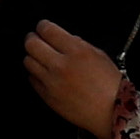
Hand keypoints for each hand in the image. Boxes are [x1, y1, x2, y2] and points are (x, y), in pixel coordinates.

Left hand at [20, 19, 132, 138]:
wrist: (111, 112)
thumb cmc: (110, 86)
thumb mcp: (100, 55)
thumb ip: (79, 44)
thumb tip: (65, 39)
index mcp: (76, 51)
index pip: (47, 30)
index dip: (42, 26)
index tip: (43, 27)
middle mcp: (60, 65)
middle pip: (31, 43)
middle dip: (32, 38)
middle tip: (36, 39)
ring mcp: (51, 82)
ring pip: (28, 61)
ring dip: (33, 56)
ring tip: (40, 58)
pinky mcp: (47, 96)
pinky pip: (32, 79)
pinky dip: (35, 74)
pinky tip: (45, 74)